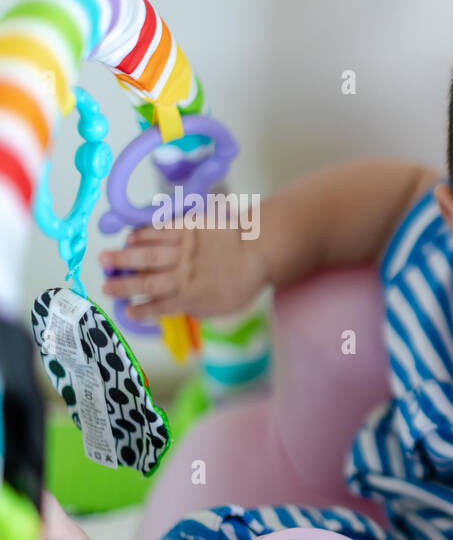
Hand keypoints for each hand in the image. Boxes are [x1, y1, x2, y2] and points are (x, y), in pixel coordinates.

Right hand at [98, 215, 268, 320]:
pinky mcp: (188, 228)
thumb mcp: (224, 307)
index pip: (158, 307)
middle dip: (122, 285)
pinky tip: (129, 237)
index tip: (125, 311)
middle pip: (146, 282)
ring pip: (147, 255)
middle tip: (104, 286)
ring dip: (123, 258)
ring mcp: (184, 250)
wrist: (261, 249)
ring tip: (104, 259)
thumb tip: (180, 311)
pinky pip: (160, 230)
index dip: (139, 311)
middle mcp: (183, 275)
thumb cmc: (245, 281)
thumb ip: (199, 309)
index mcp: (192, 297)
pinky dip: (142, 234)